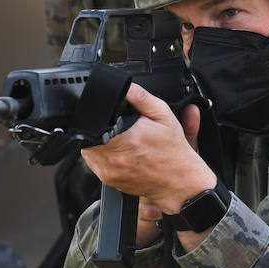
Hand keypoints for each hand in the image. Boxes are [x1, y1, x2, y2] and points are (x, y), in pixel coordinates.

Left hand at [80, 84, 215, 217]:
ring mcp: (109, 171)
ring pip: (89, 151)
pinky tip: (123, 154)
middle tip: (120, 130)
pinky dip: (105, 157)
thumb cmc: (173, 151)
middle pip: (89, 136)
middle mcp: (114, 157)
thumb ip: (141, 97)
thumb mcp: (163, 116)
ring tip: (122, 142)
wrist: (180, 181)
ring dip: (99, 144)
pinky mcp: (109, 181)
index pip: (92, 123)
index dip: (98, 116)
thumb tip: (125, 85)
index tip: (111, 118)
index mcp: (126, 138)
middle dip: (100, 130)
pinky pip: (96, 165)